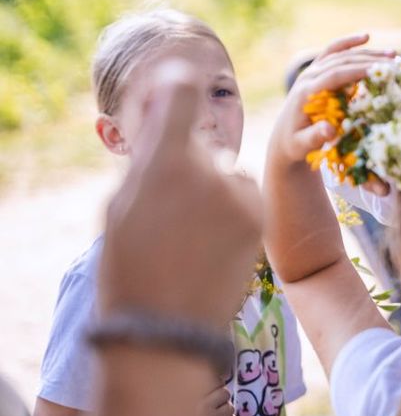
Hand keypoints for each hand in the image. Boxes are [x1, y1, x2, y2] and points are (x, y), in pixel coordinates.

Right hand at [99, 62, 262, 326]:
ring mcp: (242, 194)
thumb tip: (169, 97)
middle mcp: (212, 170)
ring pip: (225, 171)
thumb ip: (151, 149)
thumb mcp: (123, 203)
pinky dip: (230, 208)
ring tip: (190, 232)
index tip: (174, 85)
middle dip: (189, 161)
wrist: (168, 329)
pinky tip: (211, 242)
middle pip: (202, 143)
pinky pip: (243, 194)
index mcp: (166, 162)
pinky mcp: (261, 216)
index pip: (183, 93)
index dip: (176, 87)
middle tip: (168, 207)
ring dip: (213, 188)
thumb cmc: (130, 265)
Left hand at [268, 33, 396, 194]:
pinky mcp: (316, 70)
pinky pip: (333, 51)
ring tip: (393, 54)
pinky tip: (366, 37)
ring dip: (367, 53)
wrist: (284, 136)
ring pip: (341, 55)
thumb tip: (329, 130)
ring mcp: (312, 71)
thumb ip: (314, 137)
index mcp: (306, 92)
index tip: (381, 70)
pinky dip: (349, 43)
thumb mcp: (301, 144)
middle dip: (369, 61)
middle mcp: (308, 76)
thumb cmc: (295, 144)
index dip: (358, 71)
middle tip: (396, 64)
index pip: (335, 75)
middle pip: (342, 62)